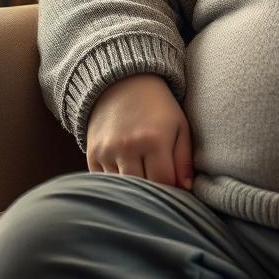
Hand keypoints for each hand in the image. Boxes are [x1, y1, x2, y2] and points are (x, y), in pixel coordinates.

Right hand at [86, 73, 193, 190]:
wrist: (123, 84)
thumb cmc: (158, 108)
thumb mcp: (180, 125)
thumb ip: (184, 158)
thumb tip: (186, 188)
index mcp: (155, 140)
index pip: (164, 182)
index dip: (172, 191)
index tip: (177, 191)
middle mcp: (128, 147)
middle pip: (142, 190)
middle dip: (154, 194)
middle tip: (161, 191)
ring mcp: (107, 152)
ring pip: (122, 190)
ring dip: (134, 191)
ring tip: (145, 181)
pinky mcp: (92, 156)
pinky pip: (105, 183)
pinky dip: (116, 186)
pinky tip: (126, 175)